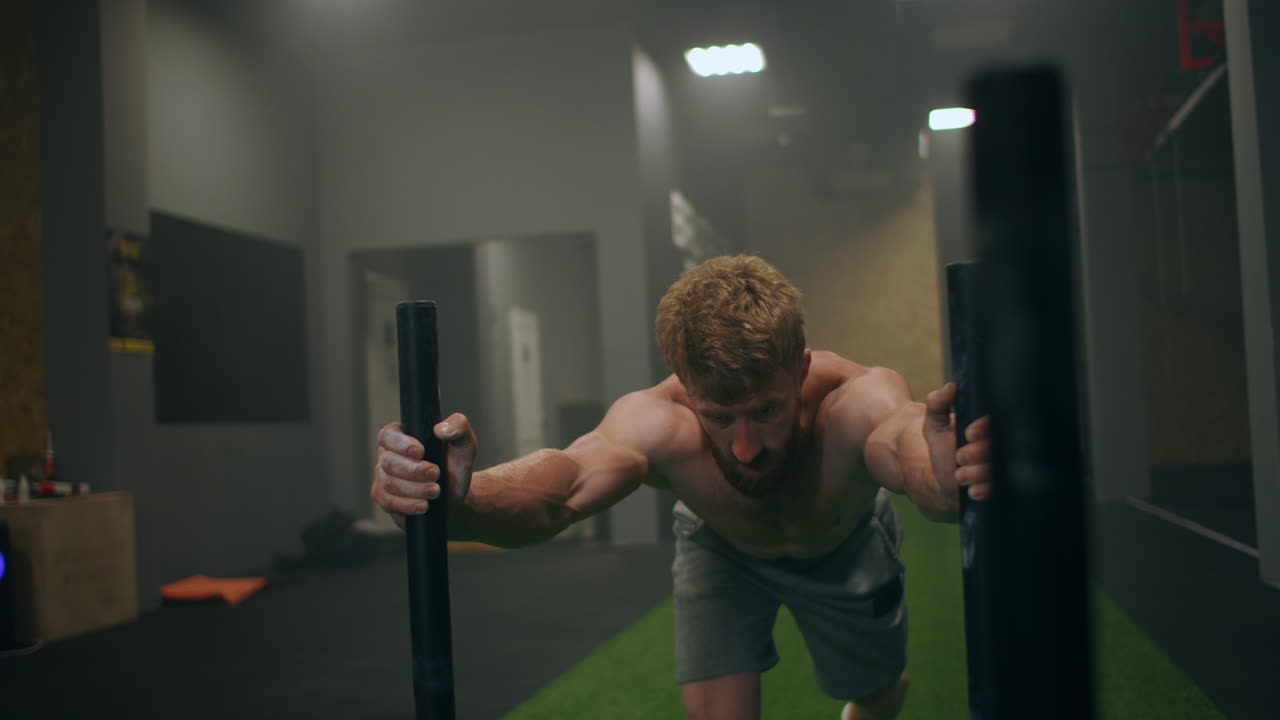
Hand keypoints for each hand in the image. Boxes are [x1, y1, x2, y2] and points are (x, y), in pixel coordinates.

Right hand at [370, 413, 477, 517]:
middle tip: (436, 474)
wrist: (455, 495)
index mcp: (401, 437)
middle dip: (414, 470)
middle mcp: (388, 456)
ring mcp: (384, 479)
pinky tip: (423, 505)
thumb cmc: (455, 465)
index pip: (388, 435)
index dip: (400, 444)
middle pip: (388, 462)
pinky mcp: (386, 500)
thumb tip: (441, 429)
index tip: (421, 451)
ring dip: (415, 489)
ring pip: (389, 484)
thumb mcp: (464, 443)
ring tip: (435, 491)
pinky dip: (408, 505)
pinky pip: (388, 502)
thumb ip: (459, 427)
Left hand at [924, 383, 992, 501]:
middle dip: (979, 453)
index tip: (968, 433)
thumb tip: (951, 386)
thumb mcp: (935, 423)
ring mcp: (1000, 469)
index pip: (997, 423)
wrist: (939, 478)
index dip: (985, 429)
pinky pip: (999, 490)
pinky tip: (970, 490)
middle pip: (999, 448)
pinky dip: (985, 491)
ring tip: (958, 473)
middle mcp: (999, 448)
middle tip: (959, 456)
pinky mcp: (998, 489)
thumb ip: (939, 403)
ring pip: (999, 470)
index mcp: (988, 429)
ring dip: (978, 473)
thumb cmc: (942, 447)